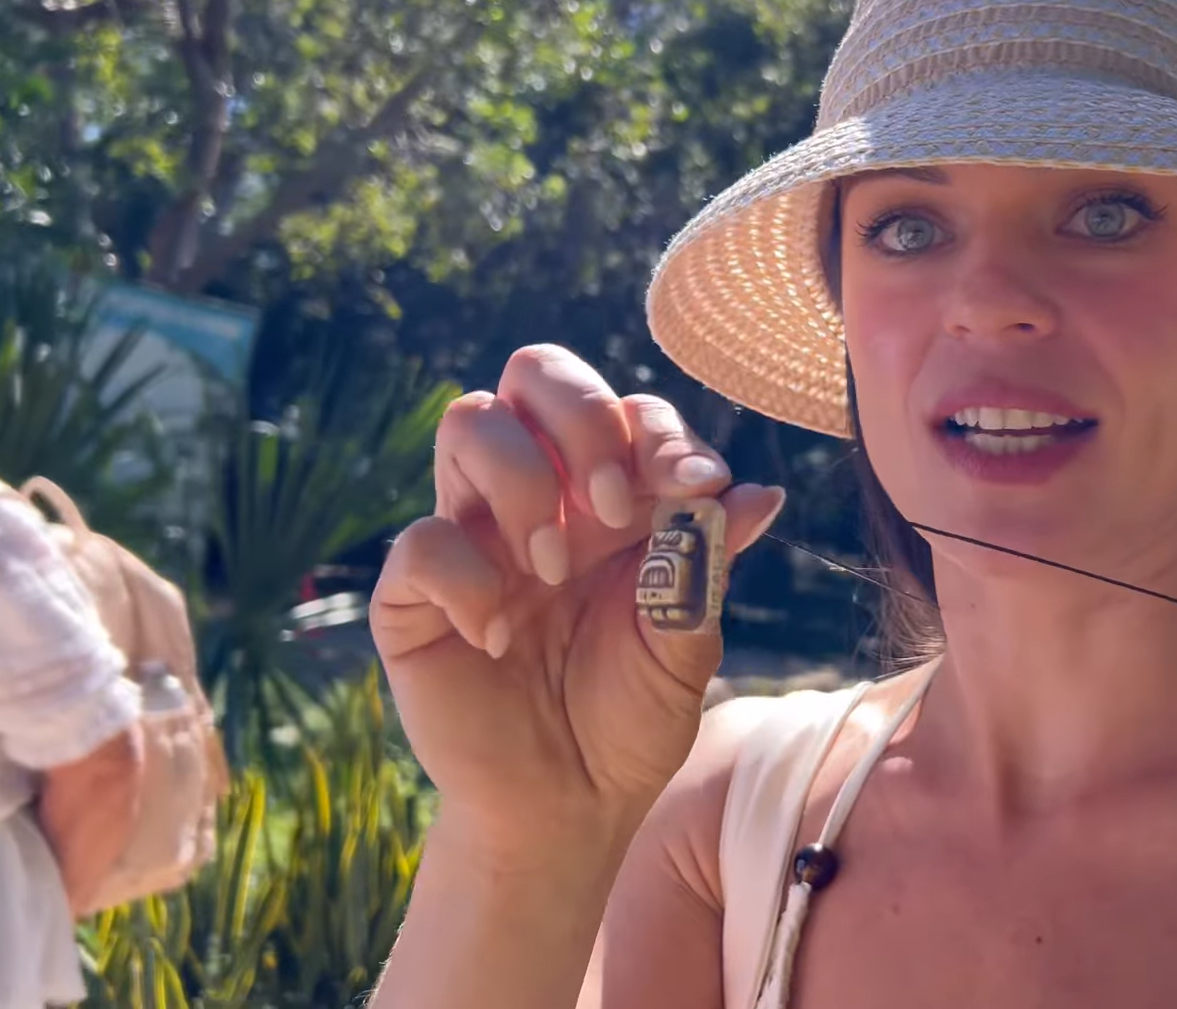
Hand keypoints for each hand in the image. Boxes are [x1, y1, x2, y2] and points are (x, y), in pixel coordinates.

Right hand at [370, 345, 785, 861]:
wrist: (568, 806)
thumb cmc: (630, 718)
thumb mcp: (686, 643)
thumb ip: (710, 563)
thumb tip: (761, 491)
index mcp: (611, 497)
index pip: (626, 409)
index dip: (661, 434)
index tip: (694, 490)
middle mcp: (540, 497)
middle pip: (535, 371)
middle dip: (580, 417)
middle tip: (611, 507)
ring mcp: (473, 534)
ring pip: (468, 419)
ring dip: (523, 483)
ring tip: (553, 571)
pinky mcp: (415, 592)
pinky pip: (421, 538)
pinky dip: (468, 579)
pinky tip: (499, 637)